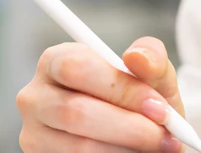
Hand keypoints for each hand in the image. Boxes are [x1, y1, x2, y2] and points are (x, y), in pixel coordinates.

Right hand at [16, 36, 188, 151]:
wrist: (132, 136)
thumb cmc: (137, 101)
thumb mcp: (150, 75)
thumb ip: (151, 59)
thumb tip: (138, 58)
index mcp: (56, 61)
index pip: (78, 68)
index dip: (122, 90)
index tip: (160, 108)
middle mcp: (35, 97)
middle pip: (75, 112)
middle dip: (129, 127)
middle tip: (165, 137)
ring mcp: (34, 135)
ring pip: (80, 147)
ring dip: (126, 150)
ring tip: (154, 149)